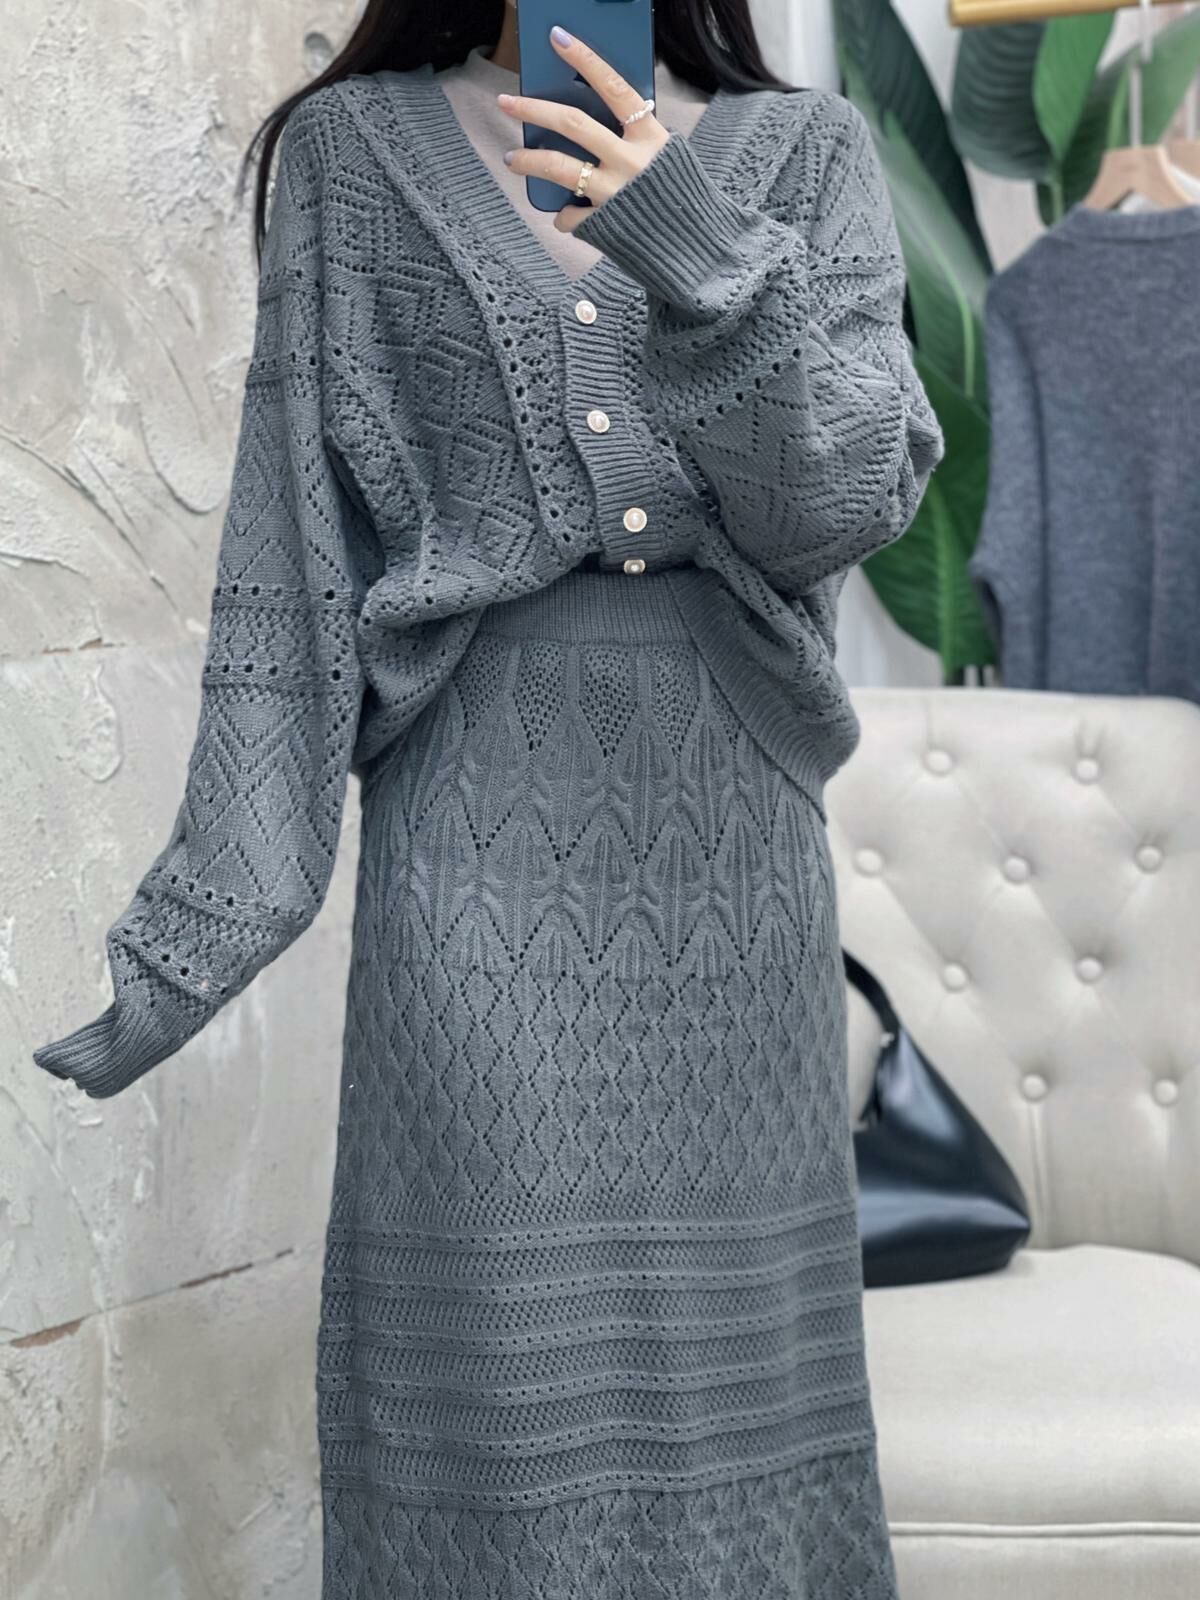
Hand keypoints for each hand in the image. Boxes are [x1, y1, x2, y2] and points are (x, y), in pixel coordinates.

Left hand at [496, 25, 669, 232]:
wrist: (697, 251)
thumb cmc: (682, 200)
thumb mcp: (668, 158)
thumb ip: (637, 139)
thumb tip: (600, 121)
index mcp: (650, 137)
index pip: (613, 87)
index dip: (585, 59)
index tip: (558, 38)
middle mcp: (630, 161)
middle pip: (572, 123)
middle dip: (533, 109)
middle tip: (507, 102)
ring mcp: (614, 194)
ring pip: (559, 167)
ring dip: (528, 160)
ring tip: (511, 157)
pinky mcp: (604, 226)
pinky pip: (571, 217)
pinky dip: (566, 217)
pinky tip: (568, 215)